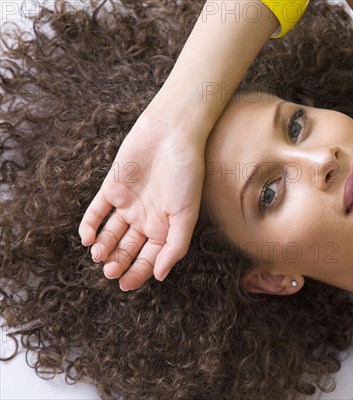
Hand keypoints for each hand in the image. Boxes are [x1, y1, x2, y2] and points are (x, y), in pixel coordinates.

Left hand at [79, 112, 204, 289]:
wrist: (170, 134)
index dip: (138, 273)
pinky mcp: (112, 189)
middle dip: (118, 263)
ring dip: (104, 248)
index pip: (149, 258)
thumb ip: (174, 246)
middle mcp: (146, 218)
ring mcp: (128, 204)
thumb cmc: (185, 174)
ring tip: (99, 256)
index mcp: (166, 227)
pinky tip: (87, 238)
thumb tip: (160, 276)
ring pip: (111, 234)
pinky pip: (96, 212)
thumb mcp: (186, 214)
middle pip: (128, 249)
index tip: (124, 285)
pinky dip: (90, 226)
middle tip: (109, 272)